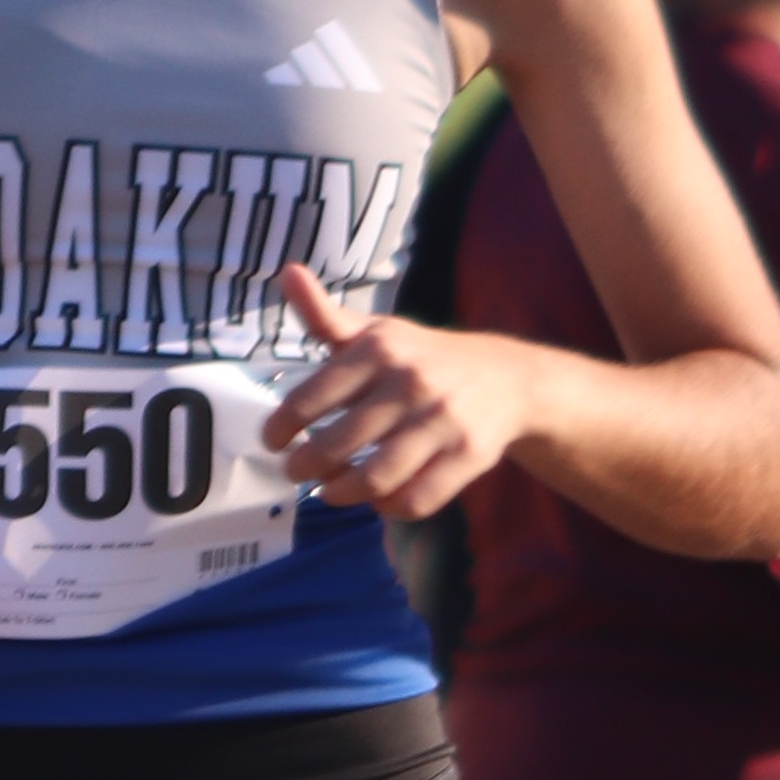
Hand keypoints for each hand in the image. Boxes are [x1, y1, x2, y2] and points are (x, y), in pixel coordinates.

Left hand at [263, 266, 530, 518]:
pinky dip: (389, 508)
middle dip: (305, 466)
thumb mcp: (375, 329)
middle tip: (295, 472)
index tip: (271, 442)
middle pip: (338, 443)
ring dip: (342, 492)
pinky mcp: (470, 457)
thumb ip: (325, 314)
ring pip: (376, 477)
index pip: (313, 397)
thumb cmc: (421, 356)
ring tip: (328, 491)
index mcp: (379, 350)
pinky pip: (417, 499)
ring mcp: (442, 422)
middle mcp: (410, 384)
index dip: (282, 426)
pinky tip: (377, 499)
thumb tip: (287, 272)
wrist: (508, 377)